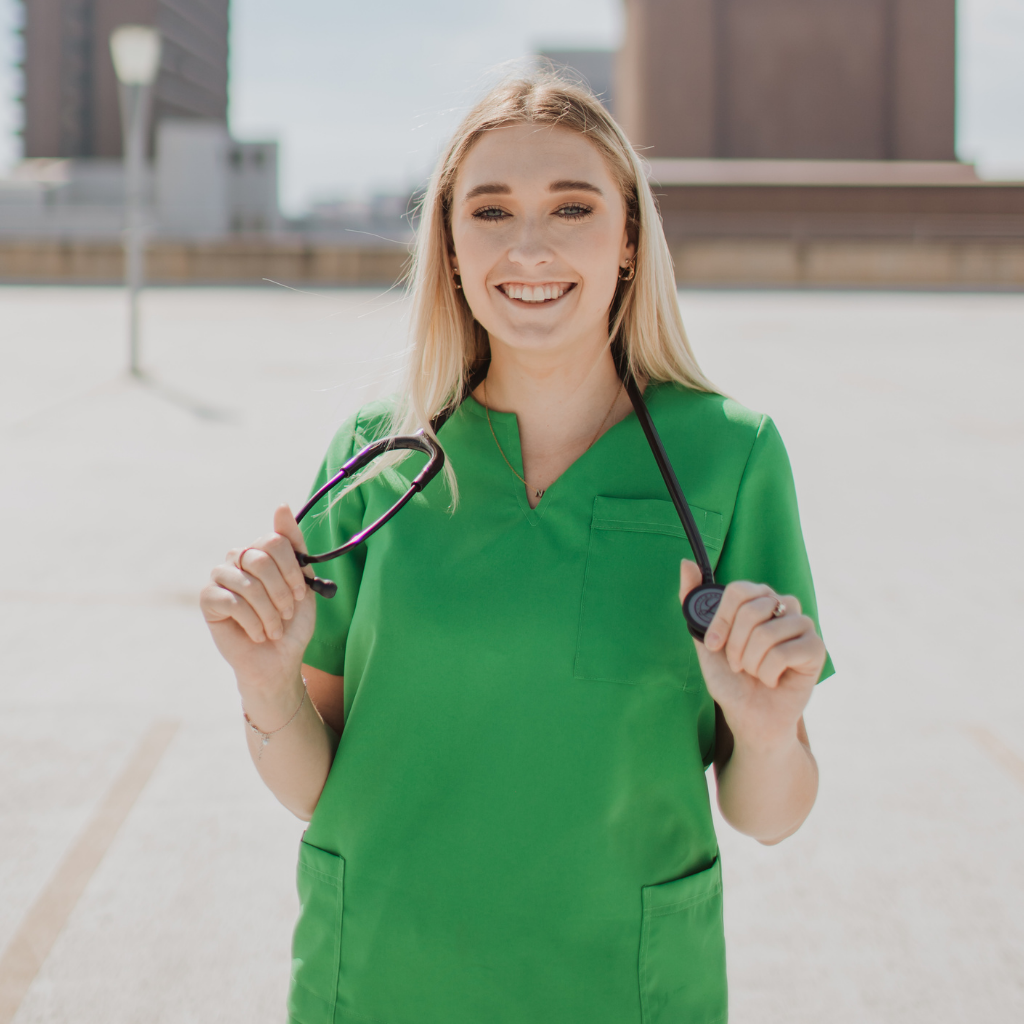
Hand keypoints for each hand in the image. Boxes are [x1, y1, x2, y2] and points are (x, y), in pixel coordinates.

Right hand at [201, 505, 316, 691]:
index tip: (301, 593)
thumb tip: (281, 505)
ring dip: (269, 612)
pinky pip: (232, 602)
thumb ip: (294, 545)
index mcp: (263, 550)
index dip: (292, 570)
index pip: (276, 541)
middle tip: (287, 613)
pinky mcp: (208, 598)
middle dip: (281, 592)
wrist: (278, 659)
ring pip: (248, 583)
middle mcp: (239, 557)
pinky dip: (253, 622)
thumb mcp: (303, 583)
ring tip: (274, 629)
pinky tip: (257, 634)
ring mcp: (221, 576)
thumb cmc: (292, 622)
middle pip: (261, 559)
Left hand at [680, 560, 825, 752]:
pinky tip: (773, 681)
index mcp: (758, 599)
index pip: (740, 590)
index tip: (714, 645)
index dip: (723, 620)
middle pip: (752, 610)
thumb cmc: (731, 679)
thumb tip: (686, 564)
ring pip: (767, 633)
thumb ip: (692, 602)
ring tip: (756, 674)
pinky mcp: (816, 648)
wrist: (749, 717)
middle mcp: (783, 606)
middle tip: (738, 665)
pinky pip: (785, 652)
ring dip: (751, 663)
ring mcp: (802, 625)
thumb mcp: (705, 640)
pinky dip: (769, 673)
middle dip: (735, 646)